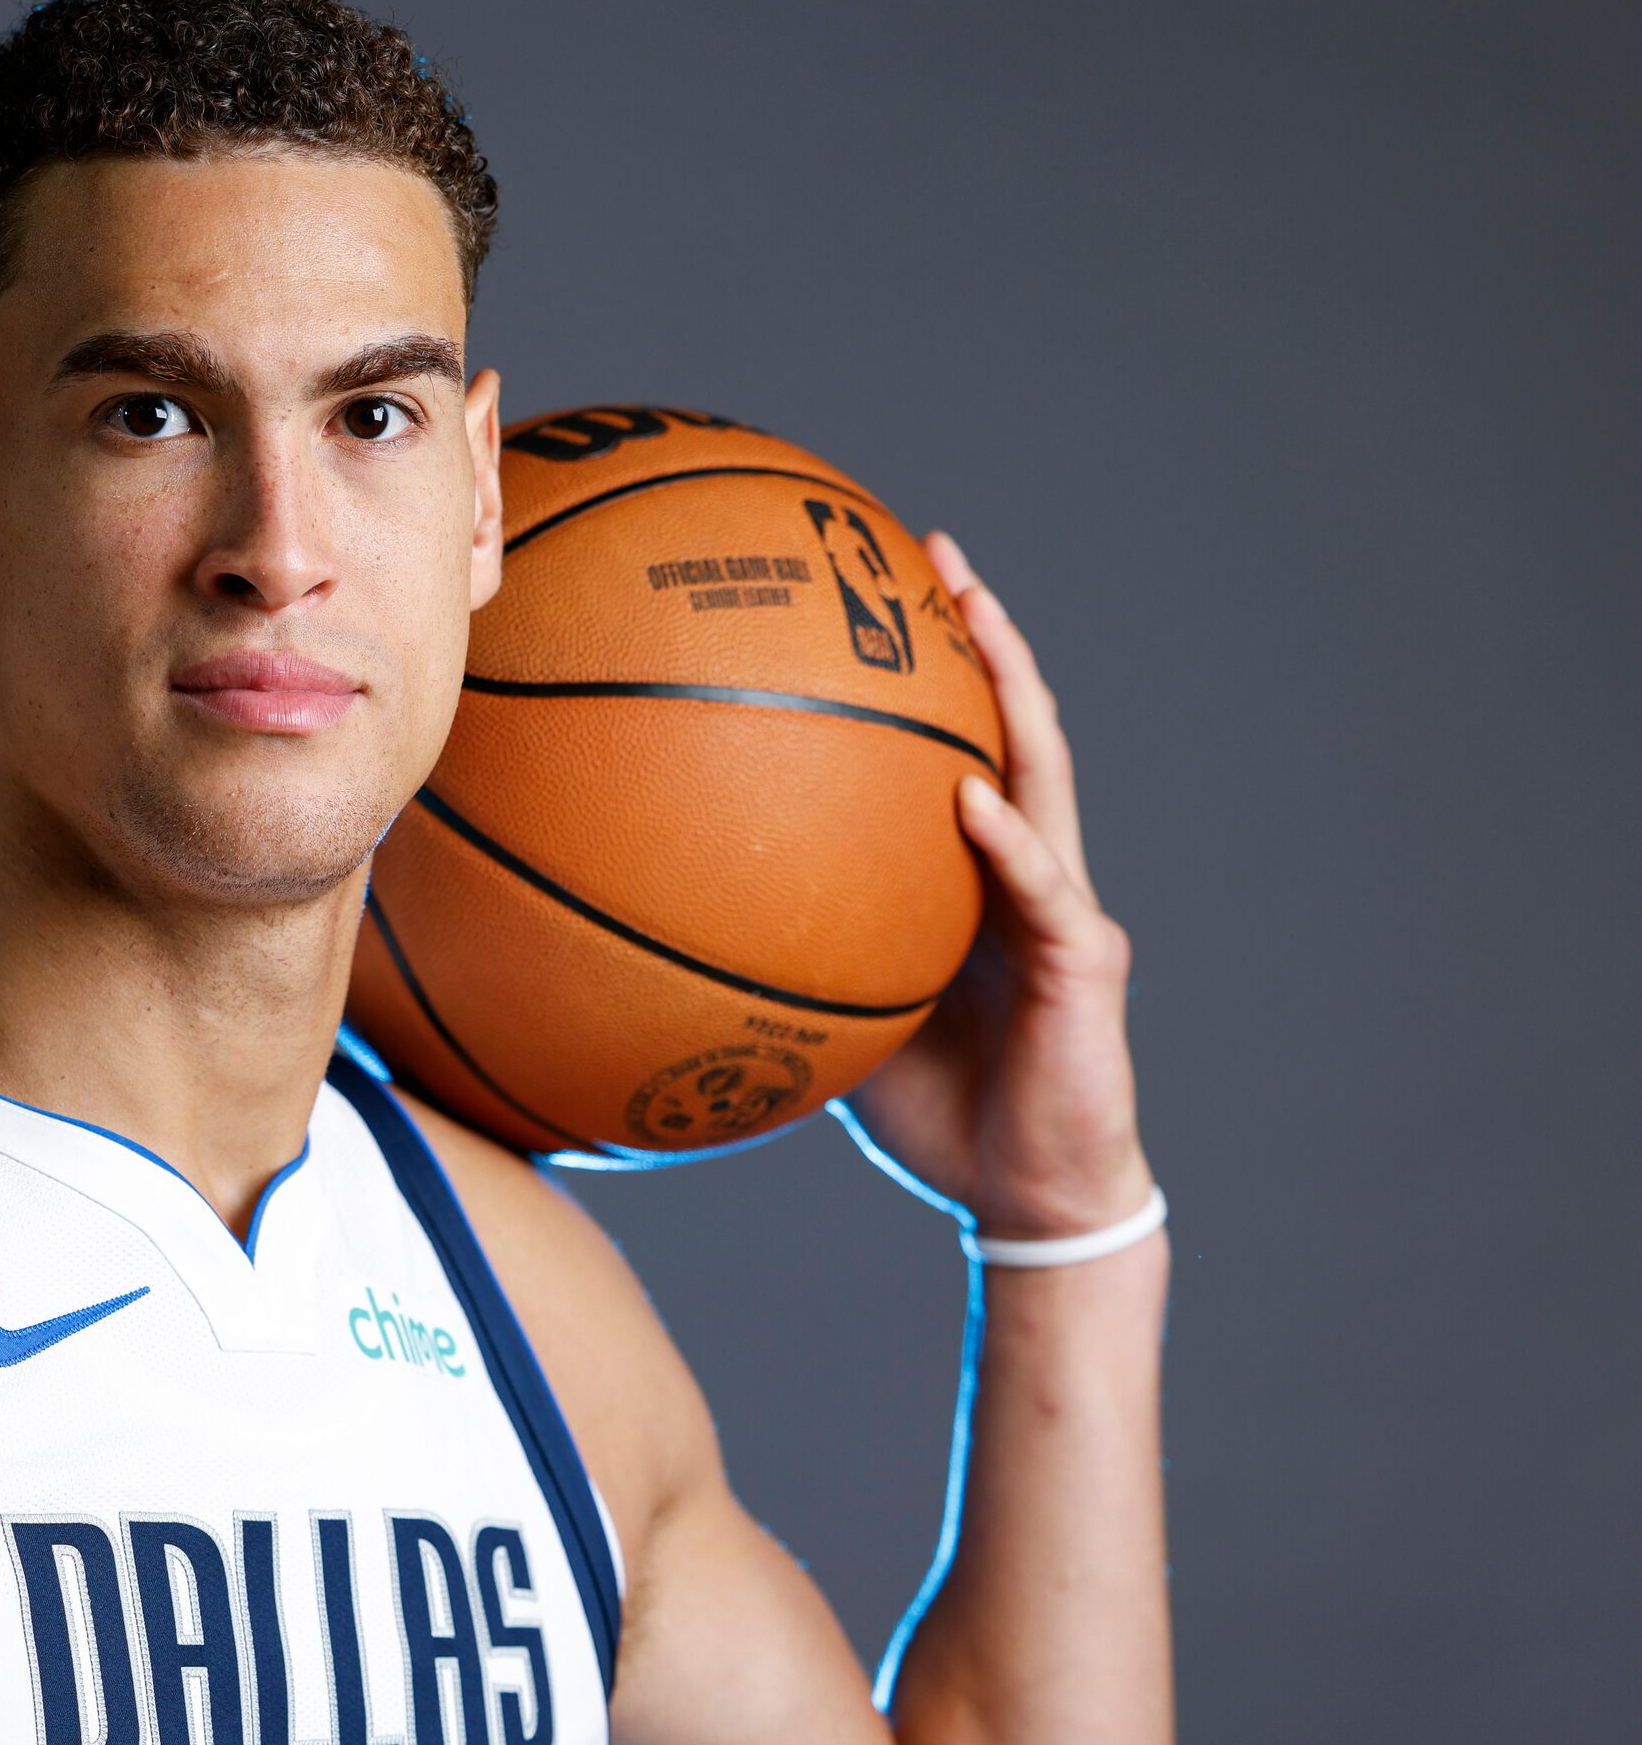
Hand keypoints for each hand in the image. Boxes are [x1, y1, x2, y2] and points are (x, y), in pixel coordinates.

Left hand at [847, 532, 1152, 1238]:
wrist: (1022, 1194)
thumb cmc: (933, 1110)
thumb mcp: (835, 1016)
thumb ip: (780, 958)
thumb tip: (660, 920)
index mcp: (972, 875)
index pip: (955, 747)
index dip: (930, 672)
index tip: (876, 589)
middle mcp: (1025, 870)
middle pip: (1011, 726)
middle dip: (981, 635)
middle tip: (936, 550)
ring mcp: (1063, 908)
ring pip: (1044, 774)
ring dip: (1013, 690)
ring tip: (975, 613)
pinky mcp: (1085, 963)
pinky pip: (1042, 887)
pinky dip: (1006, 839)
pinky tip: (970, 797)